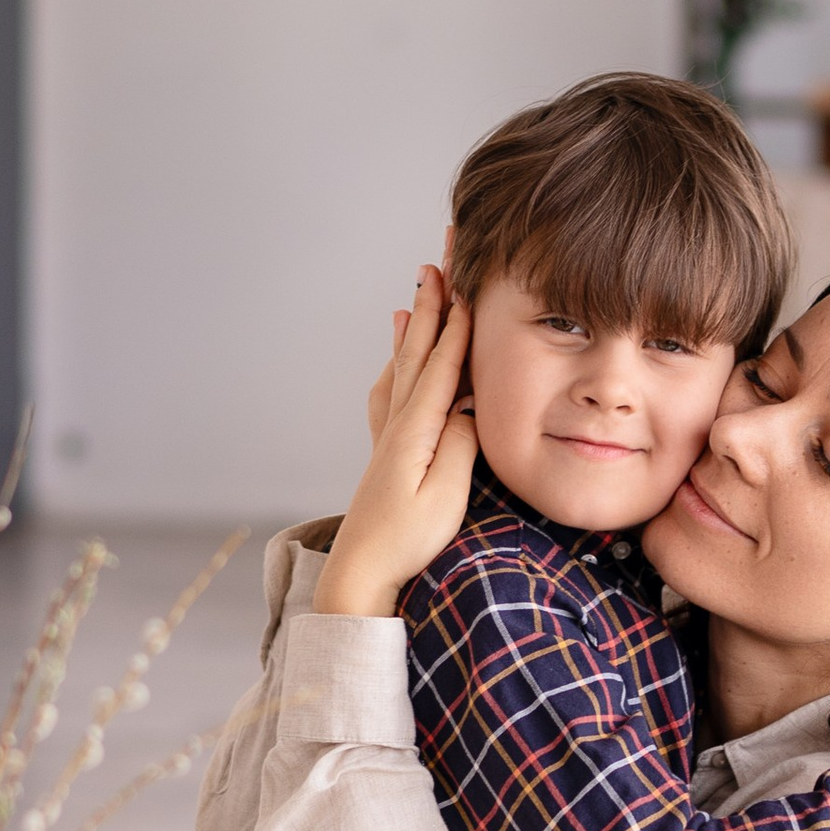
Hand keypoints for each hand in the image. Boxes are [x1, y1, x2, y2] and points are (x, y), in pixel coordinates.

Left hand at [321, 269, 477, 618]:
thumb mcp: (445, 496)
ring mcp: (390, 436)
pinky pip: (393, 391)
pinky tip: (397, 354)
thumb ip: (458, 445)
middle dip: (432, 303)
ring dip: (416, 325)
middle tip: (439, 258)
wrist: (363, 573)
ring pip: (404, 366)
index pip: (441, 364)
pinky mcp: (387, 451)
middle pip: (418, 350)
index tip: (466, 280)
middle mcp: (399, 424)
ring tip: (418, 290)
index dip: (456, 322)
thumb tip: (466, 406)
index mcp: (417, 430)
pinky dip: (398, 361)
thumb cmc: (408, 541)